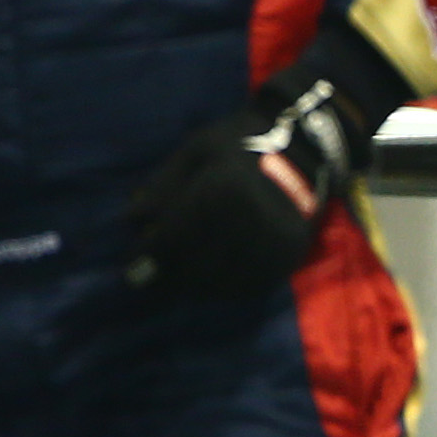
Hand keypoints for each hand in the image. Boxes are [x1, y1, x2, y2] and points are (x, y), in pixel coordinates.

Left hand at [123, 54, 375, 300]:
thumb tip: (132, 221)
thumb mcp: (196, 152)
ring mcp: (271, 243)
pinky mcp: (287, 258)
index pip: (175, 238)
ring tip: (178, 283)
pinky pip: (249, 287)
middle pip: (196, 266)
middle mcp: (249, 221)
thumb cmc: (240, 145)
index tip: (132, 270)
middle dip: (168, 277)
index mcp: (222, 190)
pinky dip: (224, 290)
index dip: (149, 258)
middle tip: (150, 281)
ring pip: (222, 283)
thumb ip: (163, 186)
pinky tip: (209, 283)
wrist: (304, 151)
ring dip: (194, 287)